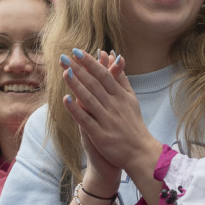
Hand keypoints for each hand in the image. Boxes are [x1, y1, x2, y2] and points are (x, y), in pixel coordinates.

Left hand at [62, 49, 159, 175]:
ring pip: (89, 99)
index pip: (104, 75)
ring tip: (65, 72)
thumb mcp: (131, 99)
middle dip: (80, 70)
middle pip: (95, 84)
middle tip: (65, 57)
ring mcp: (107, 120)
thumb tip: (116, 58)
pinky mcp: (101, 135)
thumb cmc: (133, 124)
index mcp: (121, 96)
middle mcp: (114, 106)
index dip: (91, 63)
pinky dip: (76, 110)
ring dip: (77, 85)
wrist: (140, 152)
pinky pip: (86, 120)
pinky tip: (65, 99)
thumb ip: (122, 79)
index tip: (77, 52)